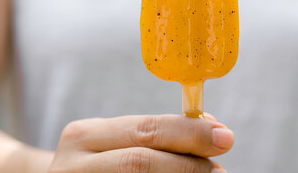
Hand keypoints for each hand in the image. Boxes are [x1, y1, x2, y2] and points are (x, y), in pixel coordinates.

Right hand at [48, 114, 233, 171]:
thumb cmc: (97, 163)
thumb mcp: (115, 142)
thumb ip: (156, 135)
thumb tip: (212, 130)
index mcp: (84, 135)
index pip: (145, 129)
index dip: (189, 134)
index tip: (226, 137)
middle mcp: (72, 164)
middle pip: (141, 161)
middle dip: (189, 164)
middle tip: (220, 170)